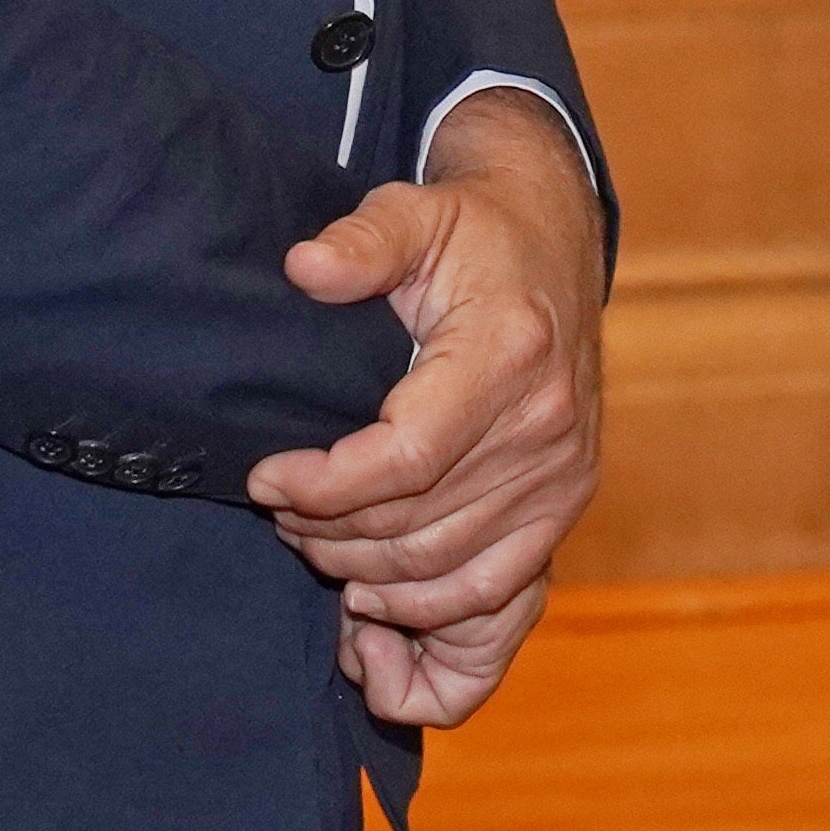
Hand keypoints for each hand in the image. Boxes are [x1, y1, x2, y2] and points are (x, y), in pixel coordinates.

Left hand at [247, 98, 604, 729]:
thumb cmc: (473, 234)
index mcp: (510, 355)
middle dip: (328, 533)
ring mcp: (563, 479)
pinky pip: (498, 597)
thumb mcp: (413, 212)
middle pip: (417, 526)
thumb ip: (361, 240)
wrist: (555, 245)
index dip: (325, 487)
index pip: (408, 458)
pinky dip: (429, 618)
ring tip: (310, 544)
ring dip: (364, 576)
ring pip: (447, 572)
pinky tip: (372, 604)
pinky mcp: (564, 508)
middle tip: (275, 511)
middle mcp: (547, 429)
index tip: (265, 478)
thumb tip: (305, 266)